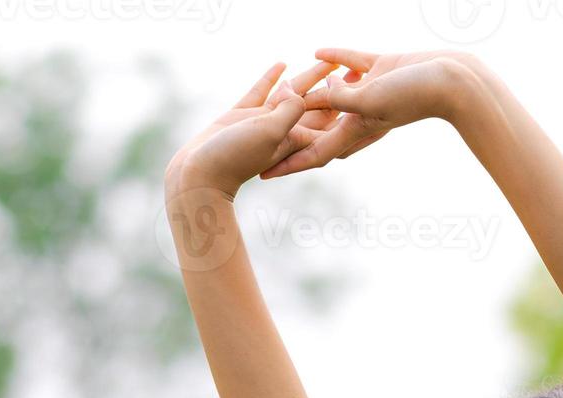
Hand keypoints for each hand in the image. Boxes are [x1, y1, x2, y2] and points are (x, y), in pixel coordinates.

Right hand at [166, 60, 340, 198]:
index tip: (364, 85)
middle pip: (317, 106)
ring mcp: (262, 124)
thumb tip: (298, 91)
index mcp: (296, 140)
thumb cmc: (234, 158)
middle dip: (335, 88)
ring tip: (326, 58)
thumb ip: (289, 111)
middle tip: (354, 68)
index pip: (330, 121)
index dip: (348, 104)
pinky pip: (263, 93)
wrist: (198, 173)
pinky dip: (272, 79)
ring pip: (292, 95)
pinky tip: (281, 64)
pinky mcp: (242, 116)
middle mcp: (283, 132)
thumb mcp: (269, 132)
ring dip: (310, 78)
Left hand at [259, 48, 481, 179]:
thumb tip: (314, 93)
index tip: (263, 173)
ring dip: (312, 92)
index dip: (288, 164)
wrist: (452, 79)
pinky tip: (318, 50)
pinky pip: (352, 64)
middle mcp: (360, 115)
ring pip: (333, 94)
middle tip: (265, 135)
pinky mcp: (381, 70)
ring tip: (288, 90)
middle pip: (318, 127)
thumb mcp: (369, 99)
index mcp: (355, 130)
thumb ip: (337, 98)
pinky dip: (336, 59)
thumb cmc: (413, 95)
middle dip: (293, 131)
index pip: (314, 153)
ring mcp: (370, 93)